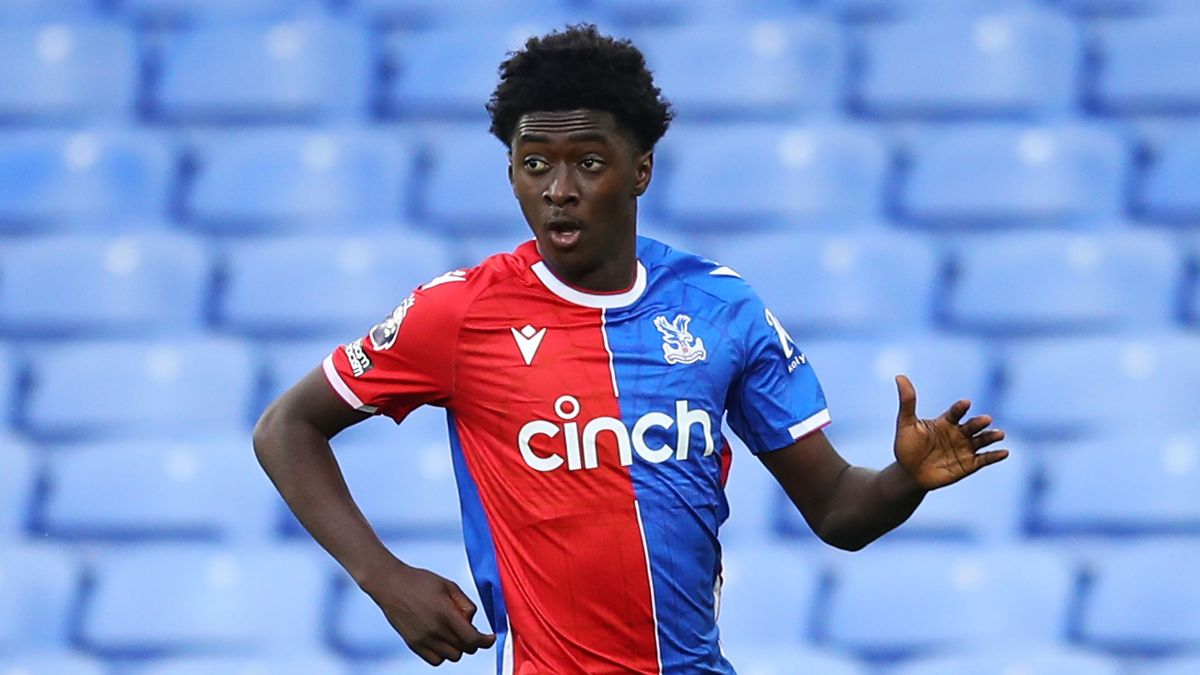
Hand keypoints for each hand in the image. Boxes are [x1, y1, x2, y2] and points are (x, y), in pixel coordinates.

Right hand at [360, 559, 496, 664]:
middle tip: (468, 629)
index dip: (485, 641)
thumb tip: (472, 620)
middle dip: (472, 641)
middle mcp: (435, 630)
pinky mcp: (413, 644)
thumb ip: (465, 603)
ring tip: (452, 632)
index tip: (490, 638)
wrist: (391, 585)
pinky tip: (442, 640)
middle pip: (464, 650)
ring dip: (458, 648)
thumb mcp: (449, 585)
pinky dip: (443, 654)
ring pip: (451, 657)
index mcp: (445, 614)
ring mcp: (423, 639)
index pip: (472, 639)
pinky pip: (435, 660)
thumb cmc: (420, 581)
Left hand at [893, 374, 1008, 490]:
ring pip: (981, 440)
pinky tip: (1004, 452)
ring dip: (991, 436)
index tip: (965, 403)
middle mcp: (959, 433)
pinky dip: (994, 456)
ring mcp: (965, 448)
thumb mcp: (905, 424)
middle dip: (979, 423)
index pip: (956, 412)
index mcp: (946, 422)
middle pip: (972, 425)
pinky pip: (984, 459)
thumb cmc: (907, 446)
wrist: (909, 473)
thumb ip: (907, 402)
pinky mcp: (969, 464)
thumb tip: (899, 376)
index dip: (960, 408)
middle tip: (986, 419)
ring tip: (1000, 434)